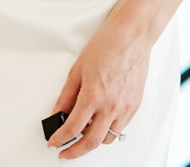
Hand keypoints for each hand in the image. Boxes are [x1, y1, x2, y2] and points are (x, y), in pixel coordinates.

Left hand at [46, 19, 150, 157]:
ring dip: (93, 140)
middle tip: (65, 152)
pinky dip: (108, 130)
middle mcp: (112, 106)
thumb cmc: (105, 47)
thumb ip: (66, 95)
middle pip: (92, 142)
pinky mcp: (135, 106)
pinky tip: (99, 123)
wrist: (131, 37)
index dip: (60, 139)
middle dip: (76, 151)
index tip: (53, 143)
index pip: (73, 128)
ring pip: (109, 138)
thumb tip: (57, 113)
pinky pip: (121, 127)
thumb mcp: (76, 70)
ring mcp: (126, 108)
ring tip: (81, 134)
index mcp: (93, 96)